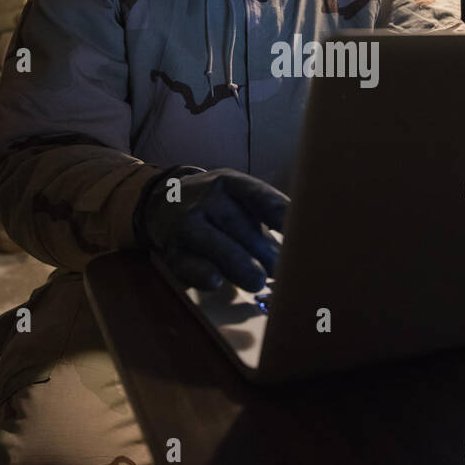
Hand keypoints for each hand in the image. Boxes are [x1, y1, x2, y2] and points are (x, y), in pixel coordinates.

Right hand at [137, 168, 287, 291]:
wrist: (160, 203)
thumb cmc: (217, 207)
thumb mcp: (238, 198)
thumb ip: (267, 217)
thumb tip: (304, 244)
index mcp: (229, 183)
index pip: (258, 196)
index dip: (280, 214)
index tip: (302, 232)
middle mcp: (206, 200)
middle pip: (238, 224)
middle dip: (263, 250)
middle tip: (285, 270)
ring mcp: (186, 225)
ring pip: (214, 243)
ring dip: (237, 263)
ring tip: (258, 281)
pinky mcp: (173, 252)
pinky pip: (187, 264)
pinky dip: (201, 273)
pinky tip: (215, 282)